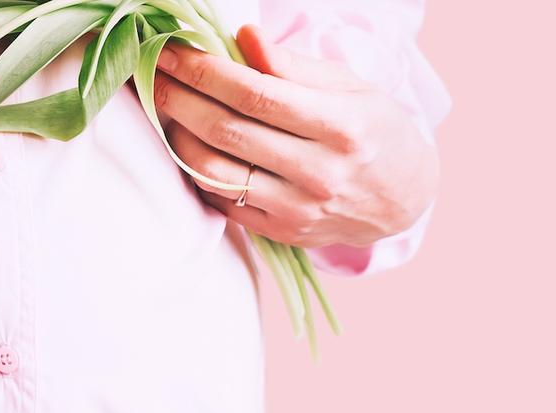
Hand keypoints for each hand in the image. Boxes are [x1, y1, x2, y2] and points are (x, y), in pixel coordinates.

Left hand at [154, 25, 438, 247]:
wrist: (402, 198)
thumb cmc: (373, 130)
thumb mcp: (349, 87)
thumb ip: (293, 66)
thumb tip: (245, 36)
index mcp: (340, 126)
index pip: (254, 94)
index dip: (204, 71)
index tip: (172, 52)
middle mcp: (319, 172)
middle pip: (228, 131)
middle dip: (179, 98)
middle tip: (153, 75)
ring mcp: (298, 208)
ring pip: (215, 171)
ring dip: (178, 136)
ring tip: (165, 109)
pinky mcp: (281, 232)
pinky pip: (222, 201)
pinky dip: (195, 170)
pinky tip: (187, 144)